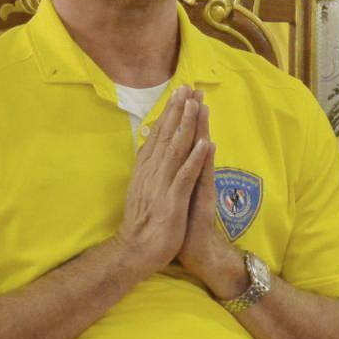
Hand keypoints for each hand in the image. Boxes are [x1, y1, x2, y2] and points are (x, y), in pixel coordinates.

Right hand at [113, 87, 209, 278]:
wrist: (135, 252)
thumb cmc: (143, 223)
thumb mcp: (143, 190)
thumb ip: (149, 169)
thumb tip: (153, 148)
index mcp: (146, 170)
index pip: (158, 135)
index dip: (169, 113)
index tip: (178, 94)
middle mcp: (152, 173)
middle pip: (166, 136)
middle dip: (178, 111)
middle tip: (187, 87)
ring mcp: (161, 186)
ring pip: (175, 150)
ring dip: (186, 126)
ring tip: (195, 105)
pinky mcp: (172, 201)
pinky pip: (185, 176)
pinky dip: (194, 159)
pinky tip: (203, 144)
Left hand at [174, 99, 246, 297]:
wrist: (198, 257)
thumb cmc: (184, 229)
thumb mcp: (176, 198)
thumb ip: (177, 178)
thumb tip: (170, 160)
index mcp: (185, 176)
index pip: (184, 144)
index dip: (182, 121)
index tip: (181, 97)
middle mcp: (195, 179)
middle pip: (195, 143)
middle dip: (194, 117)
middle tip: (195, 90)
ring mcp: (201, 190)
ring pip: (201, 155)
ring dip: (202, 131)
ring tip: (202, 107)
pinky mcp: (203, 204)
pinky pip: (204, 179)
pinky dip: (205, 162)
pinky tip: (209, 145)